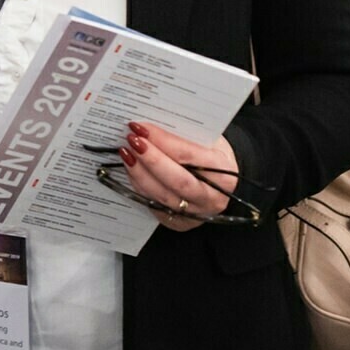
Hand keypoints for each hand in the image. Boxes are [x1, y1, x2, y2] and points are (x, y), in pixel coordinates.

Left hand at [117, 121, 240, 232]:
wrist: (221, 184)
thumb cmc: (212, 155)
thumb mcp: (209, 142)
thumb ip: (186, 137)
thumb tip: (150, 126)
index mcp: (224, 173)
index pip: (188, 155)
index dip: (162, 140)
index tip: (141, 128)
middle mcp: (212, 198)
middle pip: (176, 180)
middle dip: (150, 159)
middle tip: (131, 141)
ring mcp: (196, 214)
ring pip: (162, 195)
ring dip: (139, 173)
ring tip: (126, 153)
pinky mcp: (180, 223)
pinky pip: (154, 205)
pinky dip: (140, 186)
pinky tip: (131, 170)